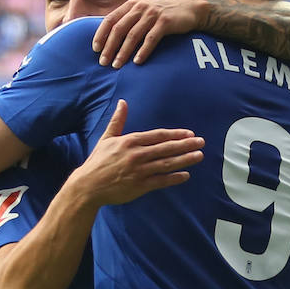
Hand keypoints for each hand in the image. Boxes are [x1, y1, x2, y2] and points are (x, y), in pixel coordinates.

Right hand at [68, 100, 203, 206]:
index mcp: (130, 141)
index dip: (176, 134)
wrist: (88, 185)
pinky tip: (186, 175)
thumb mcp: (107, 138)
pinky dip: (174, 178)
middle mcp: (137, 154)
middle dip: (186, 144)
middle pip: (167, 148)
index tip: (189, 133)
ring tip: (199, 156)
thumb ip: (118, 121)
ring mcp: (139, 170)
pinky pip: (161, 181)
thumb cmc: (97, 162)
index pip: (159, 135)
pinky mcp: (139, 186)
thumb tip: (122, 102)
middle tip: (201, 142)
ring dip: (185, 159)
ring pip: (167, 163)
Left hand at [92, 0, 207, 67]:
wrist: (191, 9)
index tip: (95, 49)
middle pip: (119, 28)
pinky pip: (151, 39)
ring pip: (133, 35)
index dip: (101, 34)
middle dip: (109, 47)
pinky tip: (137, 62)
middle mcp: (140, 7)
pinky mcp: (165, 22)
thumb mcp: (145, 11)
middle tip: (103, 62)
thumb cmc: (164, 14)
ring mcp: (153, 14)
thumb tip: (111, 35)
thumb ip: (130, 19)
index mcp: (132, 4)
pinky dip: (143, 51)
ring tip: (117, 66)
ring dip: (123, 52)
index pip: (111, 19)